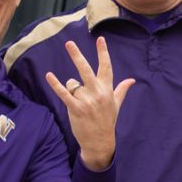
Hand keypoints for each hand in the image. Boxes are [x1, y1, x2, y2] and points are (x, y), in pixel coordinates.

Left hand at [45, 38, 134, 170]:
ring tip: (79, 102)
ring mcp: (86, 101)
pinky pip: (64, 93)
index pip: (106, 68)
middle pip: (86, 70)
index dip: (103, 53)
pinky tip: (49, 75)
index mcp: (107, 90)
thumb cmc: (107, 121)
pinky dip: (56, 85)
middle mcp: (97, 93)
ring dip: (72, 88)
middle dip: (77, 56)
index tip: (101, 39)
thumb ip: (122, 90)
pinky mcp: (76, 109)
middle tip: (69, 43)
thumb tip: (132, 80)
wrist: (100, 142)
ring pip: (73, 84)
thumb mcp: (116, 104)